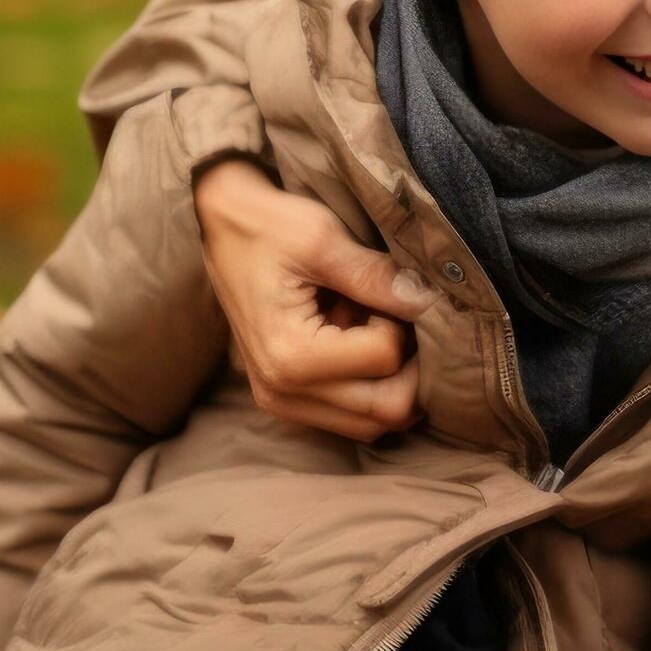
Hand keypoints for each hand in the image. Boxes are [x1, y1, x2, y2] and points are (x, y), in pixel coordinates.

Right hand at [196, 158, 435, 441]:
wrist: (220, 226)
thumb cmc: (268, 226)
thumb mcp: (323, 238)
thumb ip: (377, 277)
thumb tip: (430, 304)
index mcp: (290, 355)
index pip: (386, 358)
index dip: (402, 320)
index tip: (382, 290)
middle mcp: (282, 392)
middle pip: (387, 410)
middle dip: (408, 364)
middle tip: (393, 316)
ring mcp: (281, 403)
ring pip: (373, 424)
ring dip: (390, 381)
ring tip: (372, 329)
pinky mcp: (286, 400)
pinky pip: (350, 416)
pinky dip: (369, 388)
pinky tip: (357, 342)